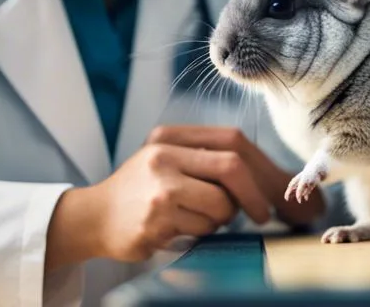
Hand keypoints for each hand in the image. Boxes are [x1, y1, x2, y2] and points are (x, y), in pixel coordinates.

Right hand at [140, 126, 326, 227]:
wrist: (91, 217)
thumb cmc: (143, 190)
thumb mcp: (170, 161)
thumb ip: (212, 162)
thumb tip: (277, 181)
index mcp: (171, 136)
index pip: (232, 140)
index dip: (261, 165)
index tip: (276, 188)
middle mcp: (163, 155)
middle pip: (232, 166)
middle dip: (256, 194)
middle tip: (264, 215)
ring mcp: (159, 187)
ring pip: (221, 205)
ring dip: (222, 220)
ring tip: (197, 219)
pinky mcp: (156, 219)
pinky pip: (202, 229)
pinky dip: (201, 233)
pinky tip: (177, 229)